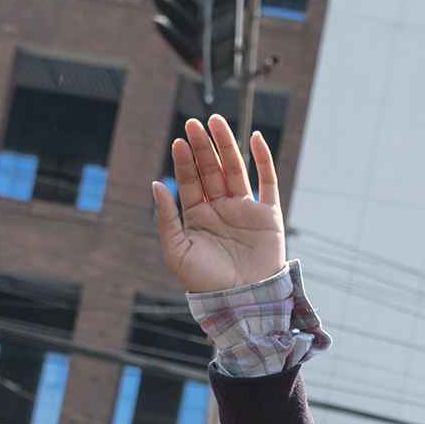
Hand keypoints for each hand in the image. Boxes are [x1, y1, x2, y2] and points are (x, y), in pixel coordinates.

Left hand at [153, 115, 285, 294]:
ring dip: (226, 145)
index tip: (179, 142)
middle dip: (203, 147)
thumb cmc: (206, 283)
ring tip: (216, 122)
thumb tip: (156, 184)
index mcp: (198, 217)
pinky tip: (254, 138)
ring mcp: (245, 210)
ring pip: (235, 169)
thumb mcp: (176, 252)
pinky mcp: (267, 215)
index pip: (190, 181)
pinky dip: (263, 159)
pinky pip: (267, 181)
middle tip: (194, 124)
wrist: (242, 301)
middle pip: (211, 170)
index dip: (185, 161)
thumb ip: (165, 219)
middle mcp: (221, 209)